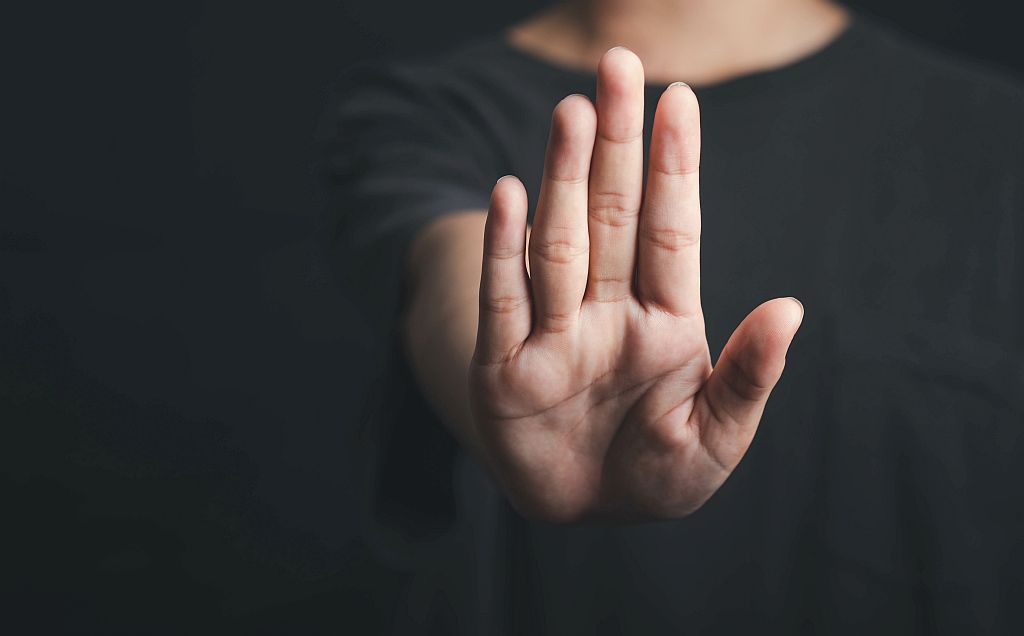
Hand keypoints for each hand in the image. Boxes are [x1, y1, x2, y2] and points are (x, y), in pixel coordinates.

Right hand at [468, 48, 803, 522]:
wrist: (585, 514)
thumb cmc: (656, 474)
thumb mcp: (716, 438)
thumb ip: (748, 375)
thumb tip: (790, 307)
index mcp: (665, 321)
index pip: (670, 230)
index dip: (674, 167)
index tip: (678, 100)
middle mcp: (606, 312)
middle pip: (612, 216)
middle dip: (617, 145)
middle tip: (617, 66)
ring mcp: (552, 335)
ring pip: (560, 243)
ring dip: (565, 179)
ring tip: (573, 113)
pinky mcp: (503, 369)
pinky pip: (505, 302)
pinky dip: (506, 249)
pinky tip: (510, 194)